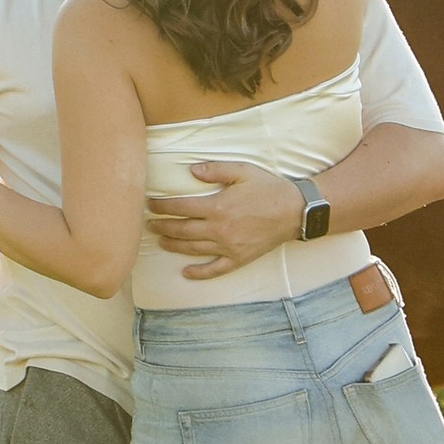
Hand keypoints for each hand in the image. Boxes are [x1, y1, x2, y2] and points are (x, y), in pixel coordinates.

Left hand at [147, 161, 305, 280]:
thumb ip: (215, 170)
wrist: (294, 211)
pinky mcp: (239, 258)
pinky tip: (186, 273)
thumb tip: (191, 170)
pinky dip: (199, 273)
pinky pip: (215, 269)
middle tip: (149, 224)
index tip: (150, 204)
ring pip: (193, 249)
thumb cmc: (268, 188)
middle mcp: (220, 229)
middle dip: (162, 226)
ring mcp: (229, 247)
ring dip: (174, 245)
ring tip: (160, 241)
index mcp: (218, 206)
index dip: (162, 206)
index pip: (181, 207)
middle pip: (182, 230)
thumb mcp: (242, 171)